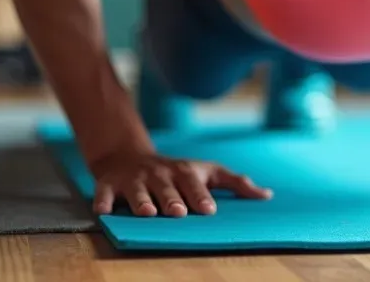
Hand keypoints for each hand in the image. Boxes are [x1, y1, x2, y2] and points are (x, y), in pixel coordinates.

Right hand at [90, 150, 272, 216]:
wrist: (127, 156)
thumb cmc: (176, 171)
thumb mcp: (206, 171)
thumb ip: (234, 183)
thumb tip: (267, 196)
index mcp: (183, 172)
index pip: (195, 183)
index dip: (202, 196)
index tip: (209, 210)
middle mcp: (159, 174)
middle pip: (167, 188)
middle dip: (173, 199)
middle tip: (178, 212)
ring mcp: (133, 180)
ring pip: (137, 191)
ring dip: (142, 201)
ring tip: (148, 213)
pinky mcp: (108, 185)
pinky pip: (103, 194)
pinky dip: (102, 202)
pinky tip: (104, 212)